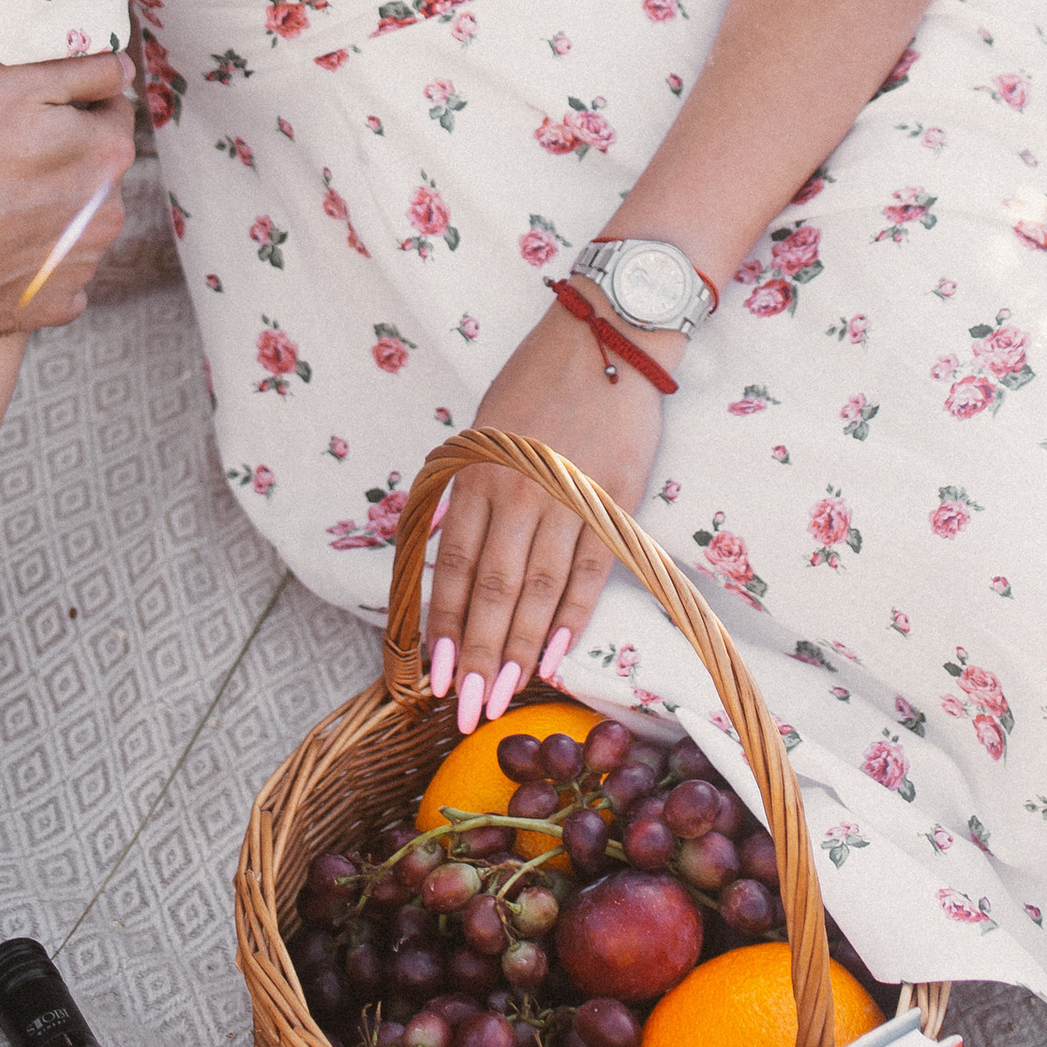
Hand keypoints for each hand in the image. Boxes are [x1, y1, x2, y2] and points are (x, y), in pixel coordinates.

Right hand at [0, 50, 133, 340]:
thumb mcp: (15, 83)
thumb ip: (85, 70)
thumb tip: (124, 66)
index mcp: (108, 154)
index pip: (111, 112)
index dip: (70, 106)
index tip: (28, 115)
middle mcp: (109, 214)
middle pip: (95, 171)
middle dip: (63, 160)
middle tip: (4, 160)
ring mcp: (83, 265)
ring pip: (78, 223)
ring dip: (50, 212)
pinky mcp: (54, 306)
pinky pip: (56, 275)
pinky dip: (34, 263)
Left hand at [423, 300, 668, 735]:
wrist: (609, 336)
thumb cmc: (539, 381)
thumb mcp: (485, 428)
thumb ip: (469, 491)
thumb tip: (452, 554)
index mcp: (478, 471)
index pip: (454, 562)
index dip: (443, 623)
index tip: (433, 674)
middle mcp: (516, 488)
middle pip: (493, 588)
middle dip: (476, 655)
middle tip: (464, 710)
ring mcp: (567, 496)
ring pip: (537, 589)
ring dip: (517, 650)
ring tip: (501, 698)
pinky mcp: (613, 499)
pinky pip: (589, 571)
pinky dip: (571, 618)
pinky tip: (554, 658)